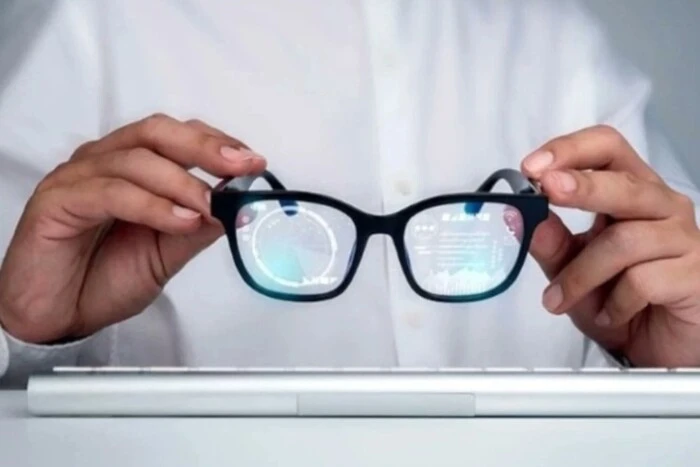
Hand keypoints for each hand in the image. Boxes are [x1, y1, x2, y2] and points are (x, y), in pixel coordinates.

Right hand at [0, 114, 265, 343]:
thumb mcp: (167, 252)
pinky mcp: (56, 201)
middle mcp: (103, 163)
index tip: (253, 162)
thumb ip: (198, 226)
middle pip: (156, 132)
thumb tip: (239, 205)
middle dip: (204, 147)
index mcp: (130, 168)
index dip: (215, 142)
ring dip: (181, 182)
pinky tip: (179, 220)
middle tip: (241, 167)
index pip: (176, 136)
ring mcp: (77, 178)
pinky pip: (110, 192)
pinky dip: (151, 204)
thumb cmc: (101, 279)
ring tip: (209, 208)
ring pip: (135, 160)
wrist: (55, 317)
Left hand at [521, 125, 699, 366]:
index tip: (533, 167)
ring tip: (557, 299)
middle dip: (581, 186)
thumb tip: (521, 217)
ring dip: (581, 274)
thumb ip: (551, 244)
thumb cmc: (617, 296)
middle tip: (546, 190)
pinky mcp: (695, 275)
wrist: (658, 345)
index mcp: (630, 190)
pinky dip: (615, 303)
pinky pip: (643, 281)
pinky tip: (610, 315)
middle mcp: (661, 205)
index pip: (607, 148)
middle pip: (624, 182)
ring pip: (624, 240)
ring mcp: (684, 238)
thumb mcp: (571, 270)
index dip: (570, 150)